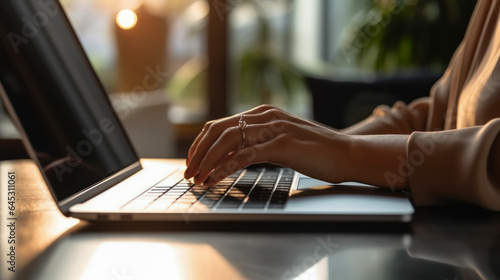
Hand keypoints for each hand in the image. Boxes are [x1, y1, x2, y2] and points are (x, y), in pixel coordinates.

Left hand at [184, 105, 349, 186]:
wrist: (346, 154)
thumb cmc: (315, 151)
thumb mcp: (281, 140)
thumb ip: (258, 142)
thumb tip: (230, 155)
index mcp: (262, 113)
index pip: (219, 125)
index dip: (201, 144)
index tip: (192, 161)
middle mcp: (265, 116)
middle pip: (217, 130)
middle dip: (198, 153)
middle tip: (188, 172)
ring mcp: (274, 128)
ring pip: (227, 141)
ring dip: (207, 161)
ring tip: (197, 178)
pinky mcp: (282, 145)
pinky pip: (245, 156)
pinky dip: (225, 168)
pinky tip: (215, 179)